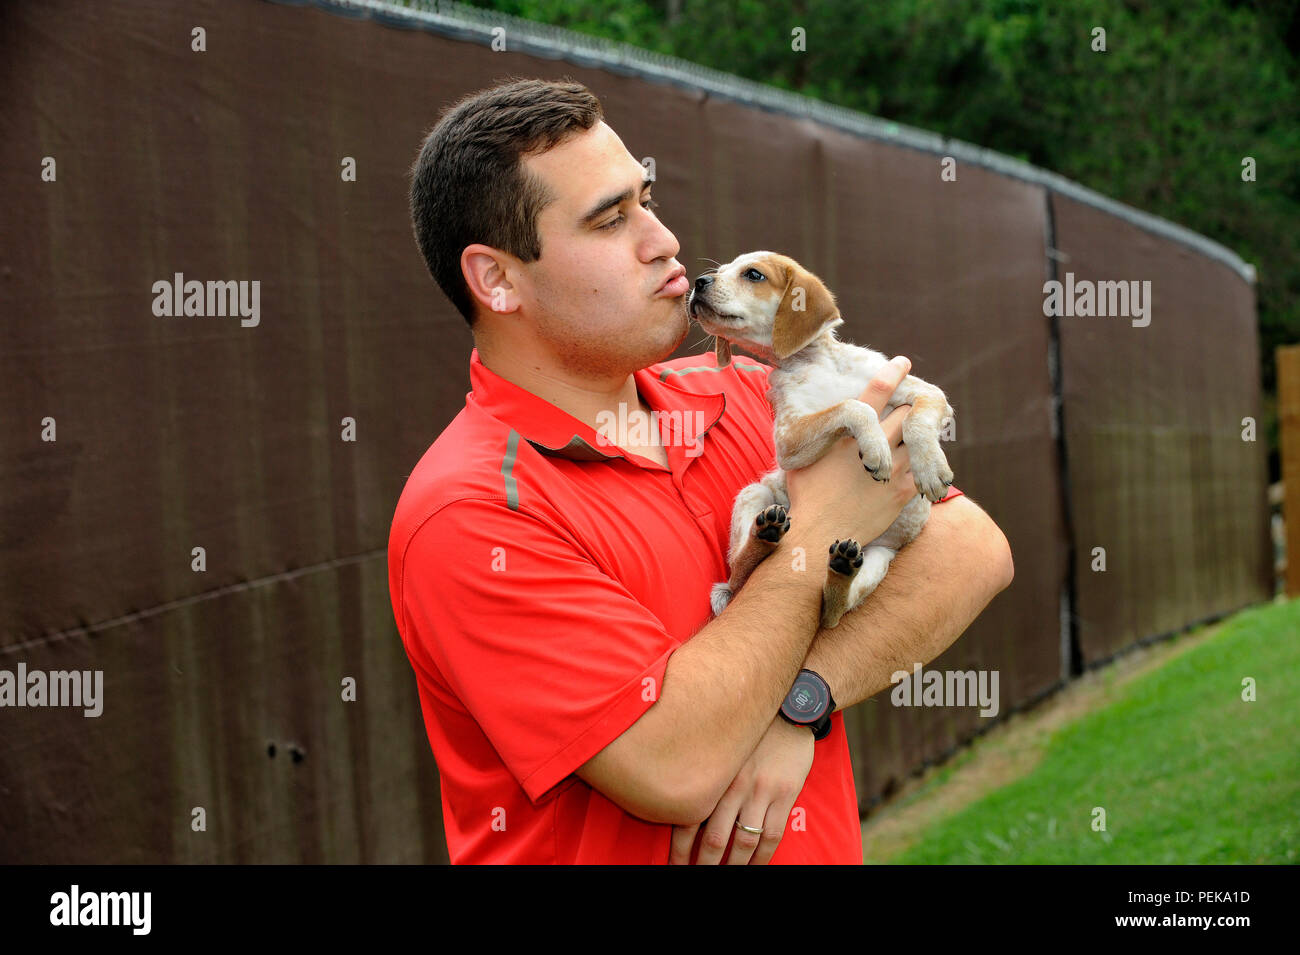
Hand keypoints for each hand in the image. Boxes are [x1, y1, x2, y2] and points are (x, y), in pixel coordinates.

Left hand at [668, 716, 814, 864]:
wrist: (788, 710)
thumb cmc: (749, 730)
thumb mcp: (720, 746)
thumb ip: (705, 772)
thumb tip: (681, 801)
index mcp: (712, 773)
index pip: (689, 819)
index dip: (680, 848)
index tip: (675, 865)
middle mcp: (732, 784)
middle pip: (713, 838)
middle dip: (703, 864)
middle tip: (696, 876)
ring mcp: (760, 791)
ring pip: (743, 842)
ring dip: (733, 866)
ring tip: (725, 877)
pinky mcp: (784, 794)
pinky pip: (771, 835)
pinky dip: (763, 857)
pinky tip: (756, 866)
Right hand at [785, 356, 918, 548]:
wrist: (822, 535)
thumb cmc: (806, 498)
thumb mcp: (802, 460)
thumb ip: (818, 441)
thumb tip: (809, 426)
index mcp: (848, 434)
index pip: (876, 393)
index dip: (893, 374)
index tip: (903, 362)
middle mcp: (875, 446)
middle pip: (906, 413)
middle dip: (909, 409)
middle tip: (916, 408)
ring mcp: (893, 469)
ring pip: (919, 440)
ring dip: (919, 437)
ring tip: (921, 437)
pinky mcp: (903, 492)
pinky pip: (923, 469)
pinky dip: (923, 464)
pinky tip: (922, 466)